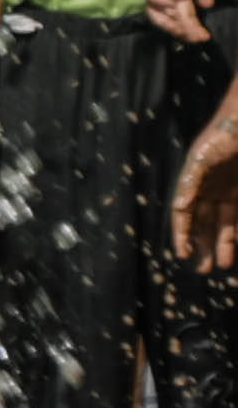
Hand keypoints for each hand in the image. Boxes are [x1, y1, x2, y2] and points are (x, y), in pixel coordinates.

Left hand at [137, 0, 218, 44]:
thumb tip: (209, 5)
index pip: (184, 15)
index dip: (193, 27)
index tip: (205, 37)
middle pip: (170, 18)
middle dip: (182, 29)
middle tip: (195, 37)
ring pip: (156, 10)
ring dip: (169, 21)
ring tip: (183, 28)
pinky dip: (158, 0)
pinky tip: (170, 5)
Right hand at [175, 114, 237, 269]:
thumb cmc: (222, 137)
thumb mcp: (202, 159)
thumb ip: (190, 182)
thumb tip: (180, 207)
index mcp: (193, 182)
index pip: (184, 215)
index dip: (182, 235)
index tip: (183, 255)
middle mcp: (209, 190)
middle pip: (203, 224)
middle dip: (202, 246)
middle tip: (204, 270)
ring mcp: (228, 190)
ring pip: (224, 224)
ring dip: (223, 244)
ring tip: (223, 265)